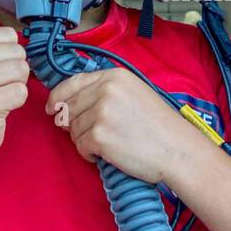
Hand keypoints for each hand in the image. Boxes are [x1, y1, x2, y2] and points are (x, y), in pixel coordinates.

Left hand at [45, 67, 201, 184]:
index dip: (57, 97)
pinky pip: (80, 146)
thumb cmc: (160, 126)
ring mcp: (101, 112)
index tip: (52, 108)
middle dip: (74, 123)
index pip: (72, 83)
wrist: (177, 149)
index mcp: (114, 76)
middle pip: (69, 107)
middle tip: (93, 134)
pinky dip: (90, 154)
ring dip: (85, 140)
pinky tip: (108, 154)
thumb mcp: (135, 93)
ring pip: (73, 128)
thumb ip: (105, 91)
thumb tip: (70, 103)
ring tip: (109, 144)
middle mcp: (105, 90)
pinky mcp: (99, 135)